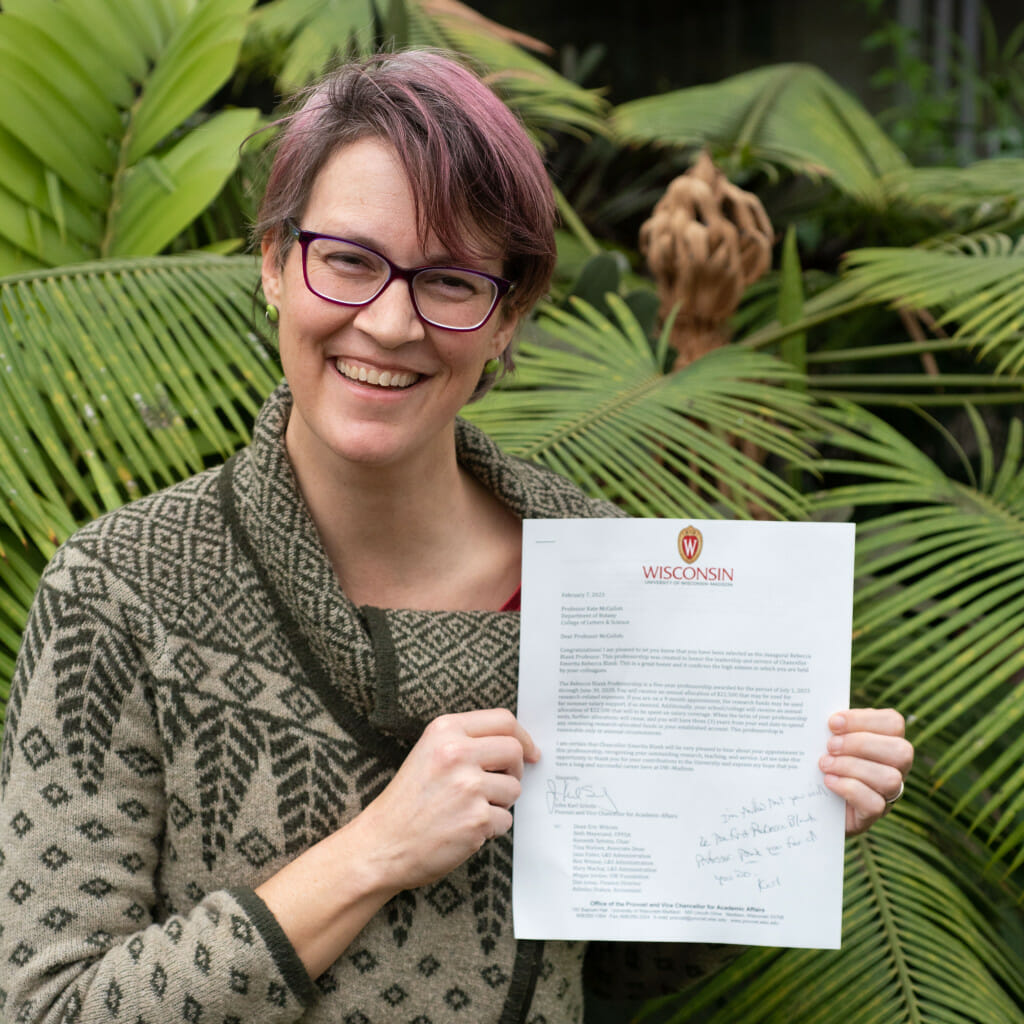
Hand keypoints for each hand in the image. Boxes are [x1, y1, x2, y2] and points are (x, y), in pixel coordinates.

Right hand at [353, 708, 539, 893]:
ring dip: (500, 803)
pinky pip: (505, 819)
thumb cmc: (407, 802)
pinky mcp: (476, 819)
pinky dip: (491, 828)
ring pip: (514, 788)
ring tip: (470, 810)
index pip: (503, 720)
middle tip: (500, 785)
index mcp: (445, 730)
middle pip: (514, 750)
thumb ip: (465, 742)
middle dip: (515, 770)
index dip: (523, 736)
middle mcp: (457, 753)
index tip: (530, 752)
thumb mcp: (428, 753)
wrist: (381, 845)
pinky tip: (465, 830)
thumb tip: (516, 745)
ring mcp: (468, 786)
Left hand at [818, 708, 912, 835]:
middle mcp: (897, 767)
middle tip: (830, 746)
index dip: (864, 720)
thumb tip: (820, 716)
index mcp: (888, 740)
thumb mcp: (830, 740)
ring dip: (851, 767)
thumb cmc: (825, 759)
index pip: (893, 722)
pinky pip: (874, 804)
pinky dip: (848, 789)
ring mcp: (889, 793)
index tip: (832, 723)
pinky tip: (828, 782)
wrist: (813, 799)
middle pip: (900, 751)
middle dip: (861, 744)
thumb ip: (834, 728)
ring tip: (824, 764)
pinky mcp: (873, 814)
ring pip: (890, 779)